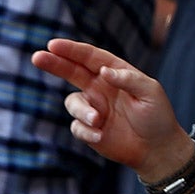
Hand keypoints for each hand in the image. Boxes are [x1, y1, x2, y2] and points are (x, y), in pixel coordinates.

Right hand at [32, 38, 193, 180]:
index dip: (72, 50)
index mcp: (116, 73)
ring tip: (98, 120)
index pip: (91, 58)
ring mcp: (93, 108)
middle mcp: (101, 87)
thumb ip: (128, 79)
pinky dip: (86, 130)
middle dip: (55, 63)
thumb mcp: (150, 92)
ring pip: (73, 103)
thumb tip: (103, 71)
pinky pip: (77, 127)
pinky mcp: (89, 129)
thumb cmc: (157, 115)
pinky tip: (101, 135)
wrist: (157, 148)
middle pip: (72, 72)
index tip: (53, 44)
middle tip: (37, 57)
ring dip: (81, 110)